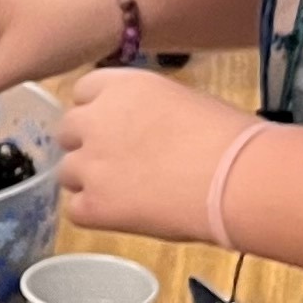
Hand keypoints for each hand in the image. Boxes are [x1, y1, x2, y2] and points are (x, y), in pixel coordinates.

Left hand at [56, 69, 253, 242]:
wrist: (236, 179)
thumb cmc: (228, 137)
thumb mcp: (183, 101)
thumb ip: (149, 111)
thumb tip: (146, 129)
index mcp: (121, 86)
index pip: (83, 91)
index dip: (97, 111)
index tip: (116, 127)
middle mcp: (95, 119)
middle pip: (67, 130)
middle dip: (87, 145)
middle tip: (119, 163)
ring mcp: (89, 164)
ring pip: (67, 172)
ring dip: (88, 181)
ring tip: (127, 193)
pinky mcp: (93, 206)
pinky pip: (76, 211)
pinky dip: (96, 215)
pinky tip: (126, 215)